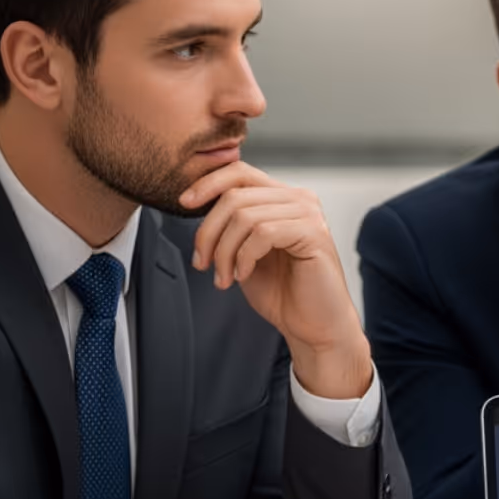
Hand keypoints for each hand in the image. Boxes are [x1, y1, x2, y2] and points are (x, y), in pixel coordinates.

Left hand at [182, 163, 371, 399]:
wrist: (313, 326)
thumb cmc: (282, 292)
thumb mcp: (245, 250)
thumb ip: (231, 223)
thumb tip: (194, 200)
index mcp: (283, 198)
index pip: (240, 172)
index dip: (207, 184)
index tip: (184, 204)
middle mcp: (300, 199)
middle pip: (235, 196)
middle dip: (208, 232)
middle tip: (202, 263)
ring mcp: (309, 214)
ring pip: (244, 216)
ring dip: (223, 251)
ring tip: (223, 278)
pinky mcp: (314, 234)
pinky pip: (263, 233)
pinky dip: (244, 257)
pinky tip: (243, 275)